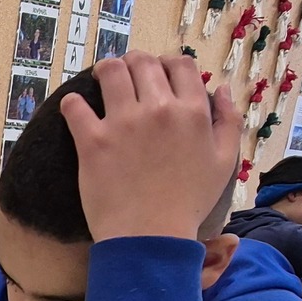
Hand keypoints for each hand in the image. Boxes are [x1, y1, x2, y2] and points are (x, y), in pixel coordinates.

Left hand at [62, 52, 240, 241]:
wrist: (151, 238)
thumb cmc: (189, 203)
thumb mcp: (225, 163)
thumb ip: (229, 121)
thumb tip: (222, 88)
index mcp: (192, 113)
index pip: (181, 64)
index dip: (169, 64)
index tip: (159, 74)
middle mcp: (159, 110)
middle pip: (143, 62)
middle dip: (134, 64)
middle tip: (126, 77)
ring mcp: (123, 123)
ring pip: (109, 71)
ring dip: (105, 71)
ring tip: (101, 81)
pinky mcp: (92, 141)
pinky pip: (74, 106)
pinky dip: (72, 104)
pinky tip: (75, 110)